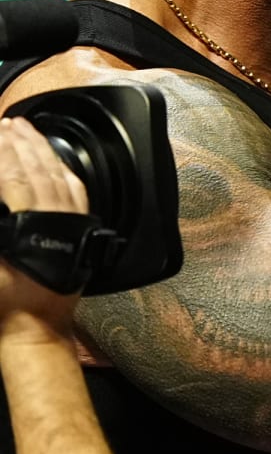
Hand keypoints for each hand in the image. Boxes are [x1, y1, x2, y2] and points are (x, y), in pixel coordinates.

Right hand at [0, 117, 88, 334]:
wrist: (33, 329)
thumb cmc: (2, 302)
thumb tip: (1, 201)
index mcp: (29, 225)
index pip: (14, 178)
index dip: (3, 153)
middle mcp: (55, 219)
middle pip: (38, 171)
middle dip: (21, 144)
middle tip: (7, 124)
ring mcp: (71, 224)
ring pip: (59, 177)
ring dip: (42, 151)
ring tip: (26, 131)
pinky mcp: (80, 231)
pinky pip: (76, 192)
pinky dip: (64, 171)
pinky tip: (56, 160)